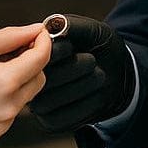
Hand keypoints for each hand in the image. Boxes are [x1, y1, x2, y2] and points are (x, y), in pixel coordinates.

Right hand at [0, 24, 49, 144]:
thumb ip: (10, 37)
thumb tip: (33, 31)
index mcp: (6, 82)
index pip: (41, 58)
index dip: (42, 41)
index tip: (38, 33)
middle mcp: (10, 106)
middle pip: (38, 78)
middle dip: (30, 63)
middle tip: (8, 53)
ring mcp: (4, 123)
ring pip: (25, 96)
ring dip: (16, 81)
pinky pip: (10, 111)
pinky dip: (4, 99)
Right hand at [28, 15, 135, 132]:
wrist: (119, 74)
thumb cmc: (101, 48)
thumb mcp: (92, 30)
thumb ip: (72, 25)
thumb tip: (54, 26)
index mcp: (32, 53)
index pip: (33, 57)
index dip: (53, 53)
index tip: (72, 47)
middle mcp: (29, 80)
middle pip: (42, 79)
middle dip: (73, 68)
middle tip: (92, 60)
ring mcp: (39, 104)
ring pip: (50, 100)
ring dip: (81, 86)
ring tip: (99, 75)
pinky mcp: (51, 122)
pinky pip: (60, 118)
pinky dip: (84, 105)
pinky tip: (96, 93)